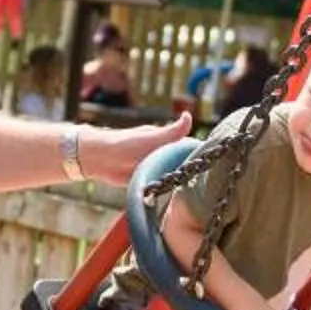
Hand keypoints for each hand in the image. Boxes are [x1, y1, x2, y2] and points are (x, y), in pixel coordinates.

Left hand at [76, 108, 192, 185]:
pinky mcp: (145, 178)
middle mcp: (161, 152)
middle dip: (189, 170)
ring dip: (177, 180)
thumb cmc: (126, 144)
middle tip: (200, 181)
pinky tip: (171, 194)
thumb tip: (188, 115)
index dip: (197, 153)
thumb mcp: (153, 137)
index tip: (209, 163)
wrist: (101, 159)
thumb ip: (173, 131)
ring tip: (188, 190)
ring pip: (171, 174)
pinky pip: (159, 184)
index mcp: (165, 141)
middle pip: (181, 162)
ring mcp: (153, 166)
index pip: (187, 146)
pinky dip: (164, 188)